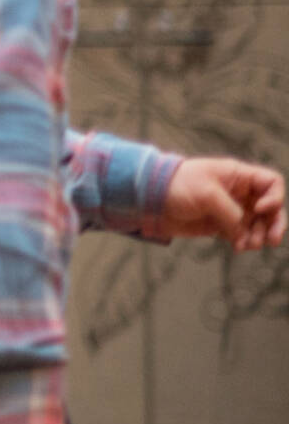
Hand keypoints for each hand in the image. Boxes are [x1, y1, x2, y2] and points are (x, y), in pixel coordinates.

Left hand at [164, 157, 285, 251]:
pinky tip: (238, 248)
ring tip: (248, 245)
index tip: (259, 209)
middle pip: (271, 207)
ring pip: (258, 224)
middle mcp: (239, 192)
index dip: (274, 197)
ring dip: (259, 236)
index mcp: (238, 176)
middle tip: (271, 240)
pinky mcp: (220, 224)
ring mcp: (231, 209)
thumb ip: (231, 212)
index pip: (271, 182)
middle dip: (275, 224)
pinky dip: (244, 242)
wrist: (149, 198)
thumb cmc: (176, 186)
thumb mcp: (207, 195)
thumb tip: (245, 232)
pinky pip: (242, 235)